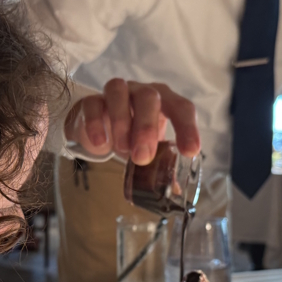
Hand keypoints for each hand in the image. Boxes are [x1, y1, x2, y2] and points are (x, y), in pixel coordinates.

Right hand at [64, 79, 199, 164]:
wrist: (99, 129)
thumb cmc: (132, 137)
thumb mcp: (150, 149)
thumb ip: (162, 165)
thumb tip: (175, 190)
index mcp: (163, 102)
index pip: (181, 107)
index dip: (187, 127)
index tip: (189, 151)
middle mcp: (141, 92)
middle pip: (148, 96)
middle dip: (147, 127)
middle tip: (143, 157)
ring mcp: (115, 94)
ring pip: (119, 91)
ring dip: (122, 122)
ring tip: (121, 149)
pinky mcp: (91, 101)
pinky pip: (92, 103)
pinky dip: (95, 123)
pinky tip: (101, 143)